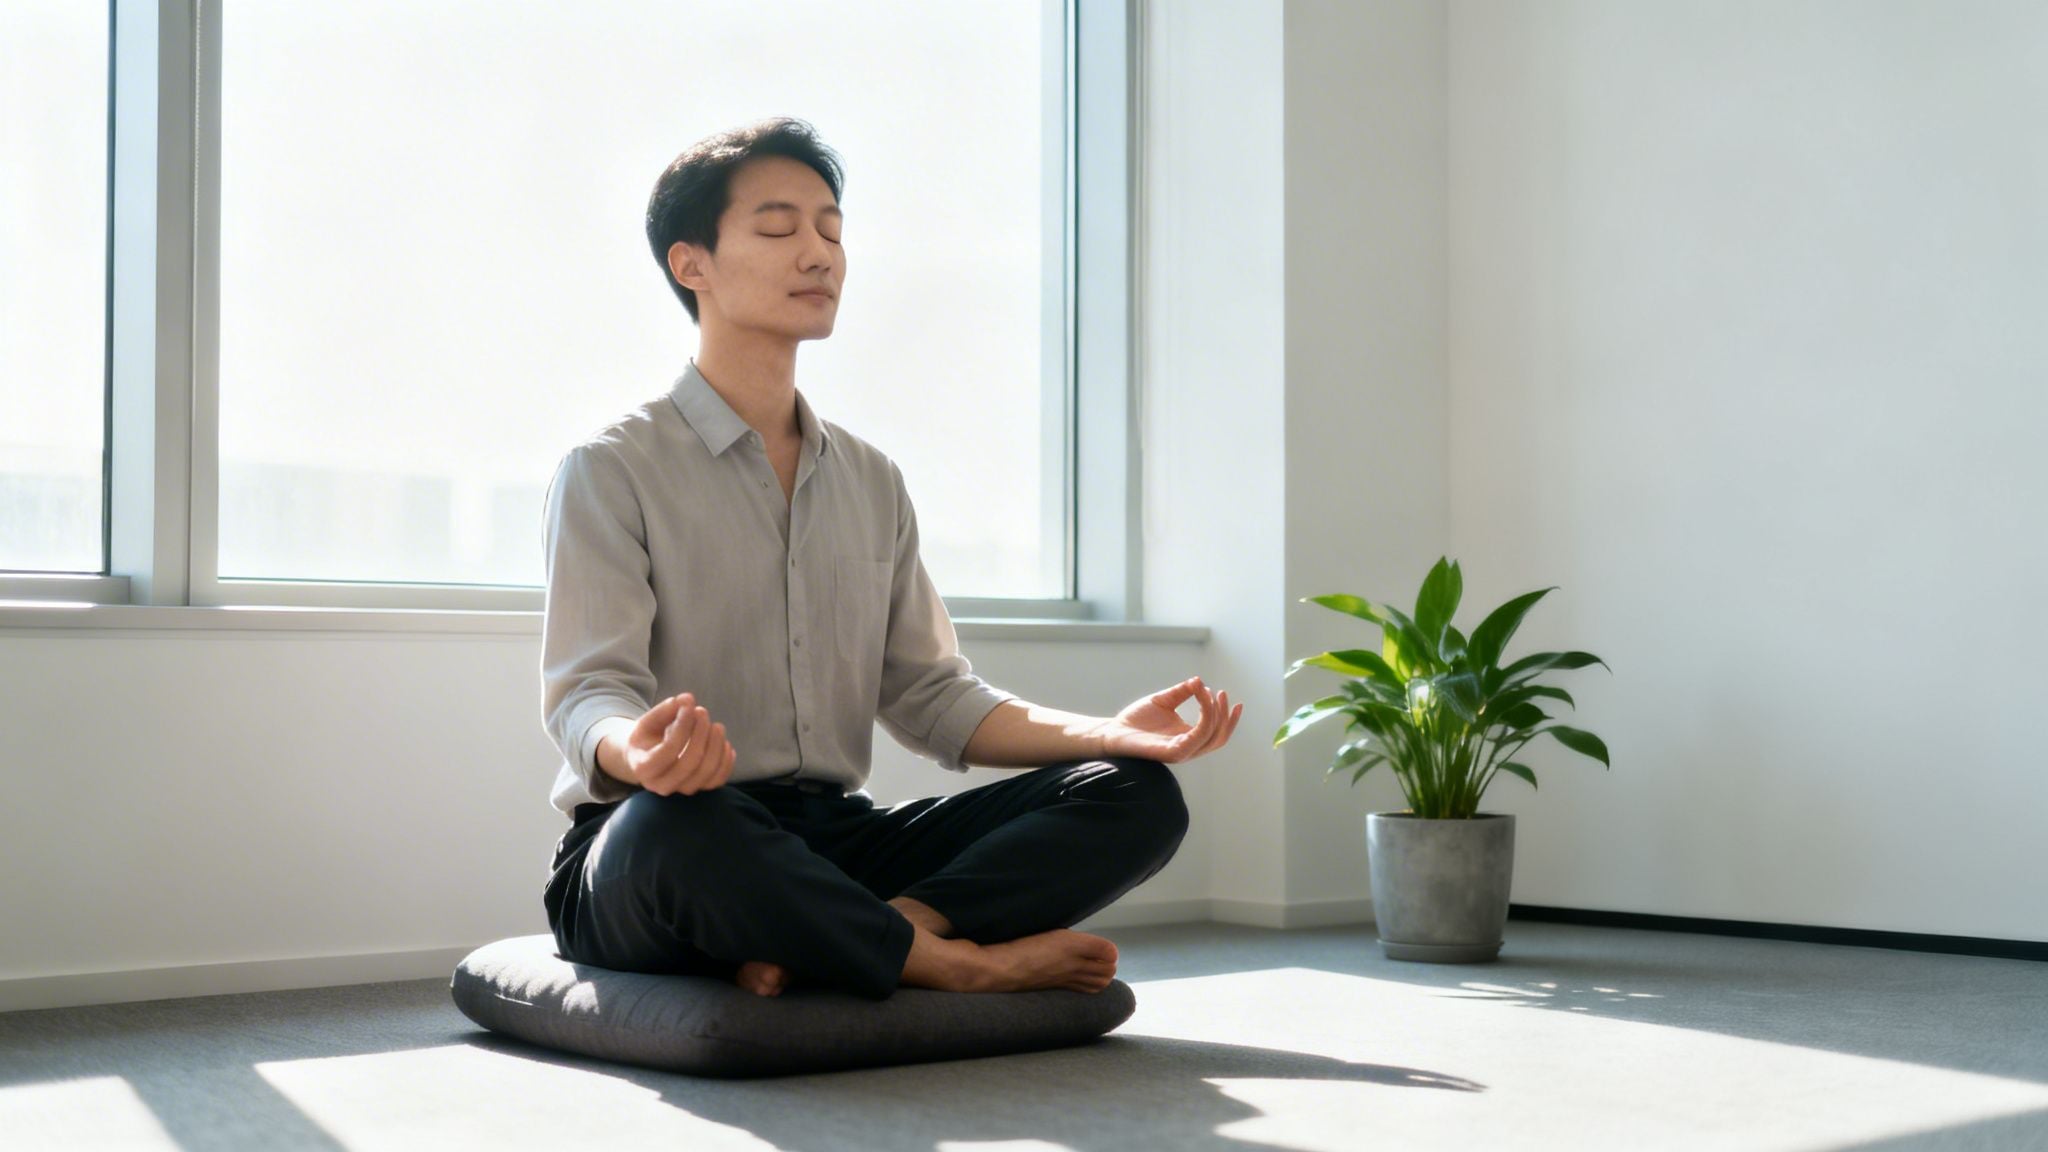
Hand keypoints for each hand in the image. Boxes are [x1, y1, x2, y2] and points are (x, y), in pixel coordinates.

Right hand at [604, 693, 736, 795]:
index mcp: (644, 768)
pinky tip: (724, 743)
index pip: (669, 749)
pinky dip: (726, 761)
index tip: (689, 706)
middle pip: (690, 762)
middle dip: (701, 733)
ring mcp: (681, 790)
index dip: (683, 725)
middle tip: (702, 711)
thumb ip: (664, 710)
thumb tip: (686, 699)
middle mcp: (662, 785)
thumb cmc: (647, 738)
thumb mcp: (647, 722)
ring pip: (707, 772)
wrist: (648, 759)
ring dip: (716, 745)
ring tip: (716, 726)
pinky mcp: (699, 789)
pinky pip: (718, 780)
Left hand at [1100, 677, 1240, 763]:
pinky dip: (1203, 717)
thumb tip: (1198, 680)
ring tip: (1210, 693)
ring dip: (1216, 714)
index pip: (1216, 732)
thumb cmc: (1136, 719)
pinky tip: (1200, 698)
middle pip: (1219, 737)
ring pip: (1211, 737)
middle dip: (1224, 714)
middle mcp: (1188, 748)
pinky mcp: (1172, 753)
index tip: (1223, 693)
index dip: (1226, 716)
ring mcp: (1181, 752)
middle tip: (1221, 692)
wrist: (1113, 731)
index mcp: (1188, 738)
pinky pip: (1196, 738)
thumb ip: (1181, 692)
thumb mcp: (1163, 700)